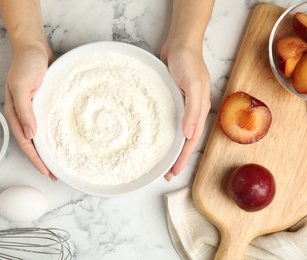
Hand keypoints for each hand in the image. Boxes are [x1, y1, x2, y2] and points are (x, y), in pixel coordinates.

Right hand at [4, 42, 56, 180]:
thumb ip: (24, 111)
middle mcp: (25, 115)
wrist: (34, 47)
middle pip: (33, 143)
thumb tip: (31, 135)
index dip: (36, 160)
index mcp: (16, 114)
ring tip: (60, 162)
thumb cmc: (26, 64)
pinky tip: (63, 140)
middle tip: (56, 174)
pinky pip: (49, 123)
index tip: (47, 173)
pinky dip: (54, 134)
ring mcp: (35, 110)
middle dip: (43, 160)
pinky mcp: (45, 104)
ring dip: (49, 150)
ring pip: (41, 136)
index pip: (26, 143)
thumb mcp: (22, 86)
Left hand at [161, 47, 210, 180]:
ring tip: (159, 160)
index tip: (173, 173)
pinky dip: (162, 130)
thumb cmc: (189, 62)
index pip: (192, 141)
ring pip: (175, 132)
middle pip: (183, 140)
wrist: (180, 43)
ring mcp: (180, 105)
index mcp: (199, 111)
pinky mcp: (170, 99)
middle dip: (176, 158)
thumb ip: (193, 110)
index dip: (183, 159)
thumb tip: (189, 135)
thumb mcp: (194, 86)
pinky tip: (154, 135)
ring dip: (169, 147)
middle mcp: (190, 111)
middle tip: (164, 174)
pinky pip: (167, 119)